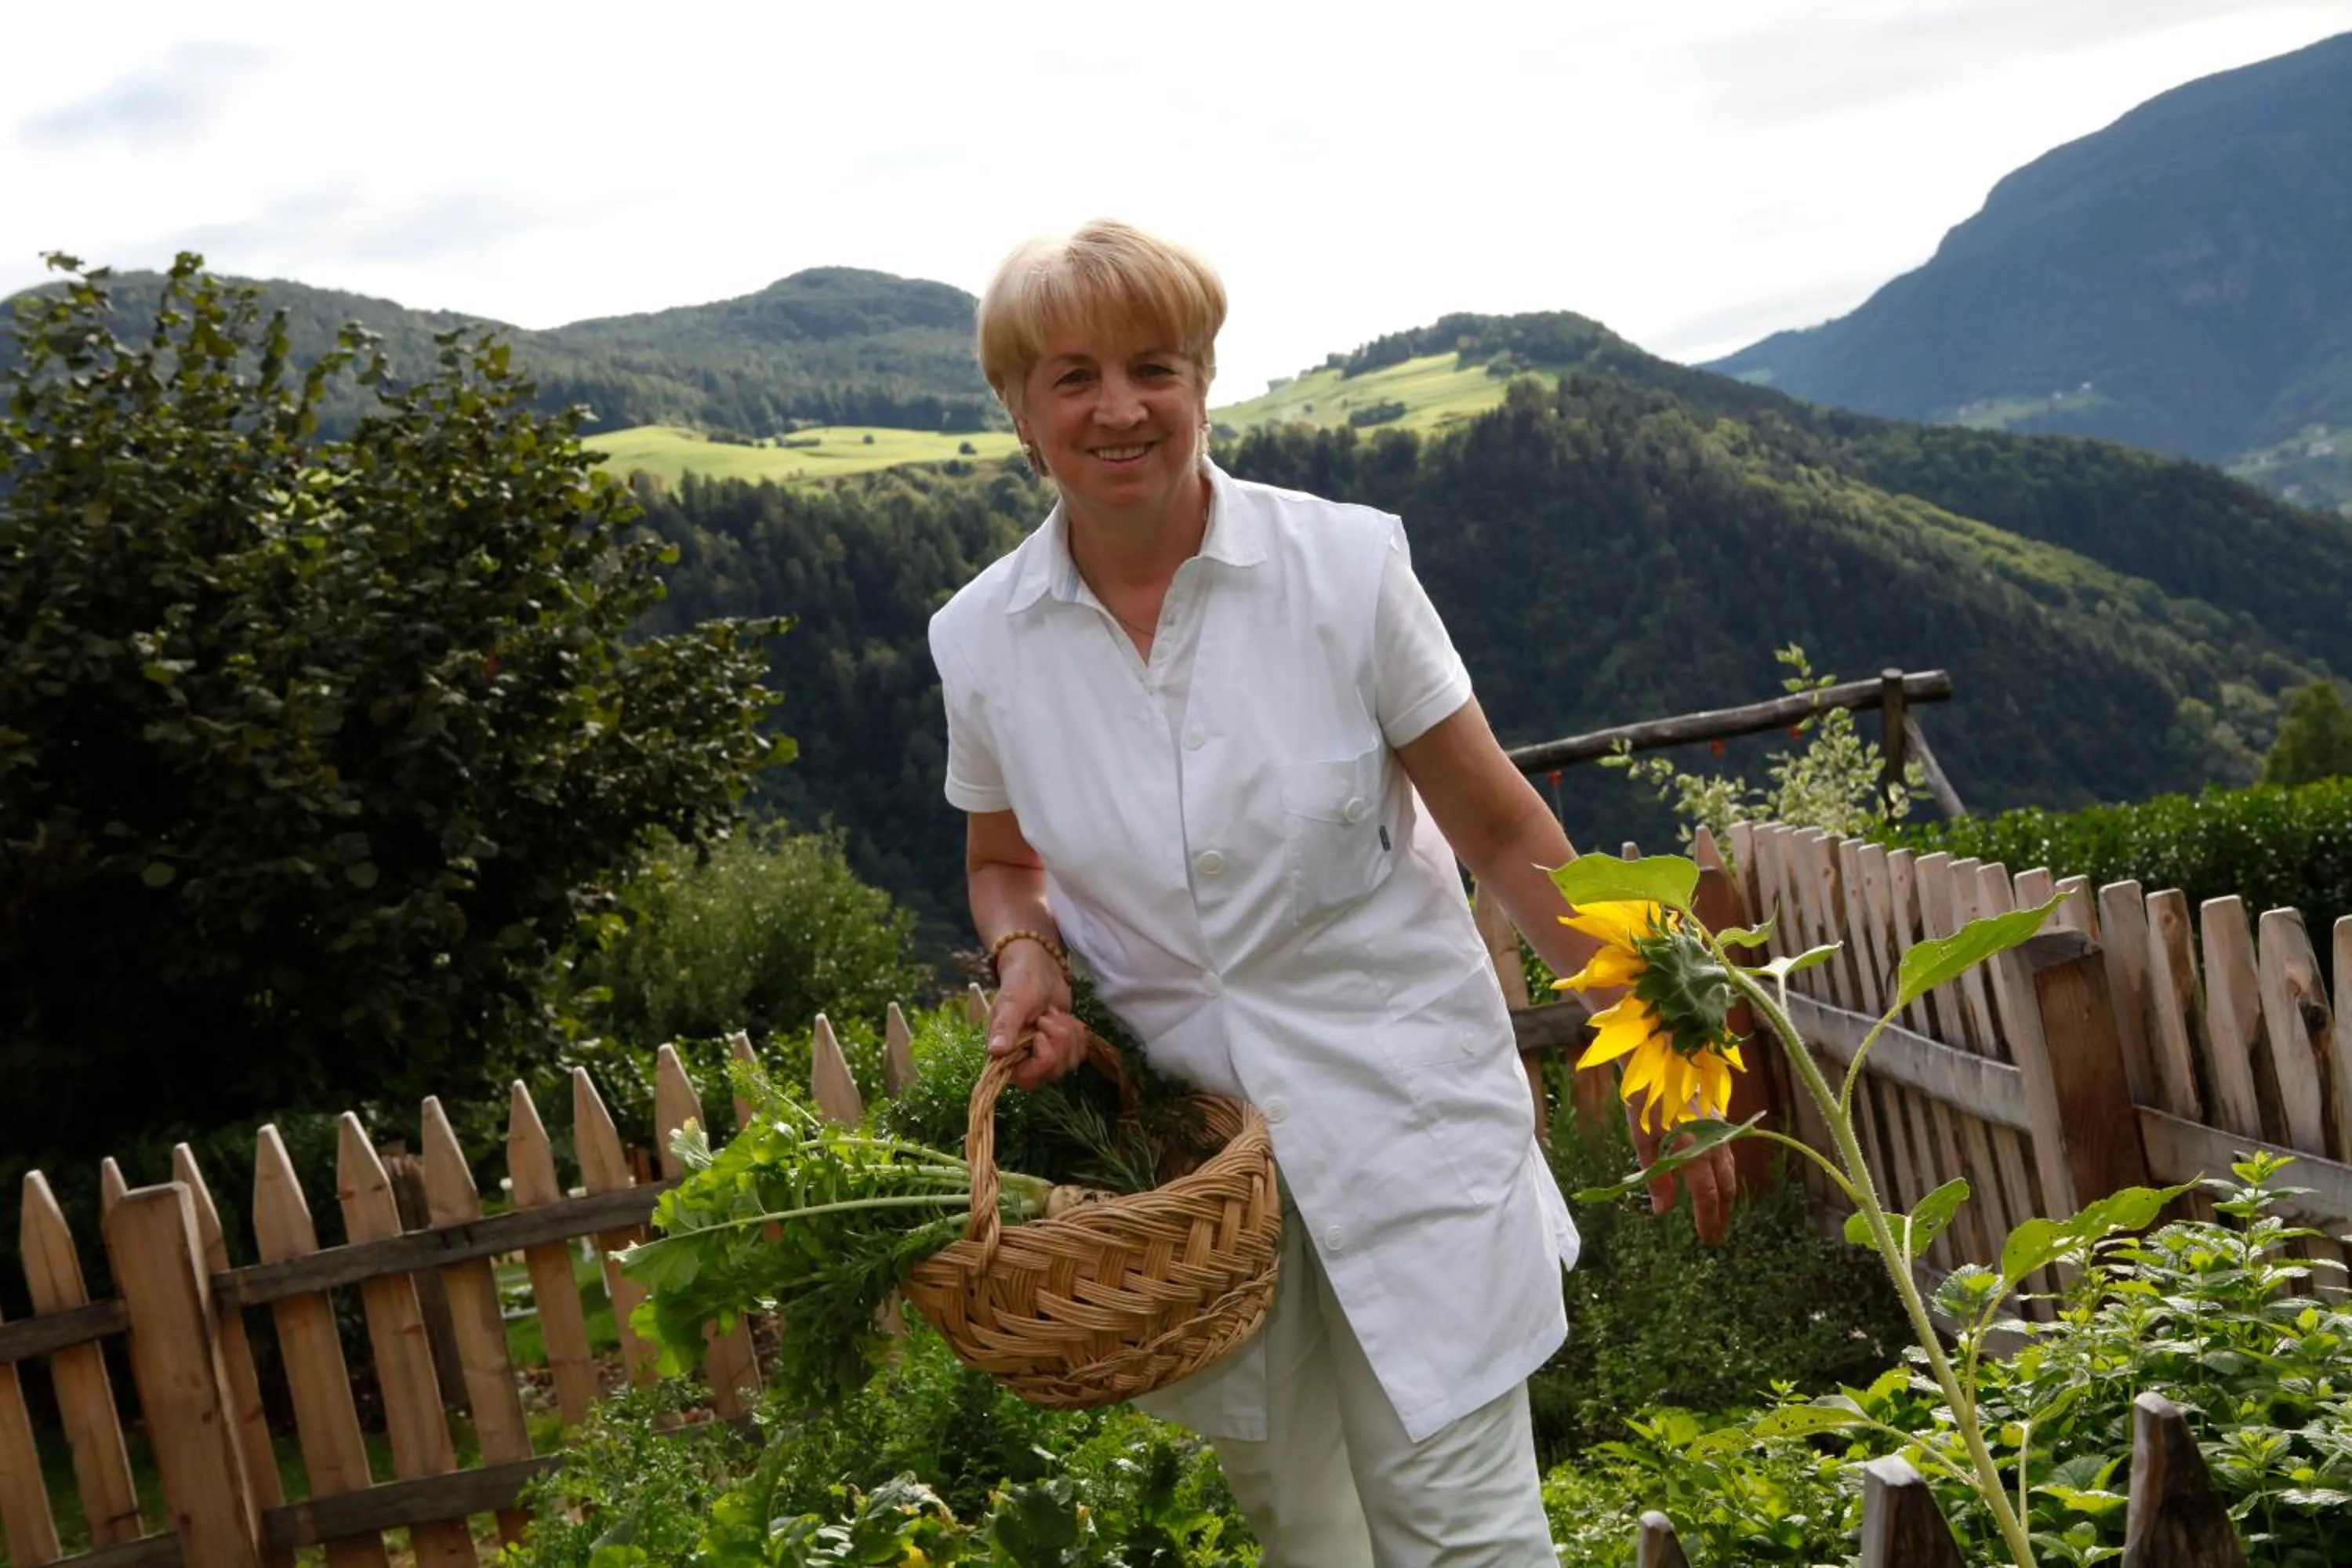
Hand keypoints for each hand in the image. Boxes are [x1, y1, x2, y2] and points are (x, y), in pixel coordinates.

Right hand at [986, 940, 1083, 1090]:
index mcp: (1006, 1055)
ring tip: (1053, 1014)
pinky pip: (1080, 1054)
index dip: (1043, 1059)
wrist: (1039, 967)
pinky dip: (1078, 1034)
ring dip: (1069, 1034)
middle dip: (1058, 1040)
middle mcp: (1025, 1061)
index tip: (1040, 1032)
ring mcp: (1046, 1056)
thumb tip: (995, 1051)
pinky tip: (1066, 1018)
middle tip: (1048, 1016)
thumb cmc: (1020, 982)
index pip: (1028, 1079)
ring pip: (1070, 1063)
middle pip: (1053, 1071)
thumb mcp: (1012, 1002)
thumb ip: (1005, 1026)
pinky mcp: (1063, 1048)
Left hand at [1628, 1105, 1737, 1244]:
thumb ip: (1655, 1175)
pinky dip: (1724, 1175)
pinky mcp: (1721, 1122)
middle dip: (1721, 1214)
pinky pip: (1728, 1156)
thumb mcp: (1643, 1137)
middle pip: (1725, 1187)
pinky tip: (1716, 1183)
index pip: (1706, 1194)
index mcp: (1693, 1148)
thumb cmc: (1647, 1097)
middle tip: (1715, 1236)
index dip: (1707, 1218)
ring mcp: (1721, 1131)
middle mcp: (1714, 1142)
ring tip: (1718, 1216)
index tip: (1706, 1238)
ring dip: (1725, 1196)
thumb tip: (1663, 1211)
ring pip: (1729, 1171)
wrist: (1663, 1056)